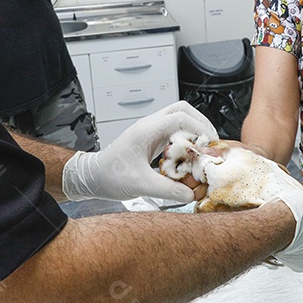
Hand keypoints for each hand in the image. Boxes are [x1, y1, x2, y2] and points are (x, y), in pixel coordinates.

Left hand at [62, 101, 218, 201]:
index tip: (209, 143)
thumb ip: (167, 190)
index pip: (180, 117)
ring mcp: (150, 130)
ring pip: (178, 117)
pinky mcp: (150, 139)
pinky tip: (187, 154)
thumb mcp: (141, 185)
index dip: (199, 128)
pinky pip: (173, 130)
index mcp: (147, 130)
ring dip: (193, 128)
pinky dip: (185, 138)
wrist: (92, 176)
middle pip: (182, 109)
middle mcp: (149, 125)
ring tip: (202, 147)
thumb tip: (190, 194)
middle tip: (209, 141)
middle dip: (200, 122)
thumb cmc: (110, 176)